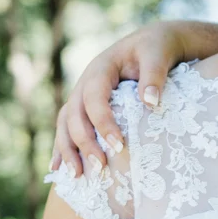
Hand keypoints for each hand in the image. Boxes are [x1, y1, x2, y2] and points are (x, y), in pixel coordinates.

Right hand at [50, 23, 184, 176]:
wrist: (153, 42)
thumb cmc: (157, 47)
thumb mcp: (158, 54)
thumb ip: (154, 75)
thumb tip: (151, 102)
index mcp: (101, 68)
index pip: (95, 97)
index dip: (103, 122)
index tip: (119, 145)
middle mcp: (85, 82)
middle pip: (75, 114)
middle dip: (84, 142)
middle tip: (101, 167)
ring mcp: (82, 94)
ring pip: (66, 123)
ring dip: (68, 149)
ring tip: (77, 175)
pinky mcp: (85, 106)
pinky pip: (68, 127)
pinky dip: (63, 147)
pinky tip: (59, 169)